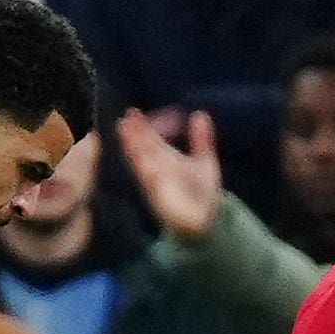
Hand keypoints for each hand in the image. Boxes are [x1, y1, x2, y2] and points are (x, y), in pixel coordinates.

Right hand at [116, 108, 223, 240]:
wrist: (208, 220)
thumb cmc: (203, 192)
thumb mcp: (205, 160)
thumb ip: (202, 139)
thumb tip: (200, 114)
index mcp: (166, 159)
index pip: (151, 140)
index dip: (143, 127)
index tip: (133, 113)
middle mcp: (158, 169)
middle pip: (144, 149)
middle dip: (135, 135)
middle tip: (127, 117)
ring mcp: (157, 183)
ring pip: (143, 162)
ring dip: (135, 148)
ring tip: (126, 132)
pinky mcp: (160, 197)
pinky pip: (153, 182)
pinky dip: (148, 170)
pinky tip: (144, 159)